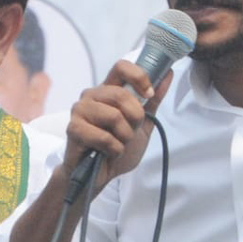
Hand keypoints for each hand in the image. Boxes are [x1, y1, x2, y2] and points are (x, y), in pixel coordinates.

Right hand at [62, 59, 172, 191]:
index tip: (149, 95)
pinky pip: (105, 137)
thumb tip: (169, 73)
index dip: (139, 77)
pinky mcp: (73, 129)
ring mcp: (80, 111)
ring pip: (114, 116)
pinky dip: (115, 149)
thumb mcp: (143, 123)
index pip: (121, 67)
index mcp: (108, 90)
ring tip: (118, 143)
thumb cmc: (118, 146)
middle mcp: (92, 96)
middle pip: (121, 94)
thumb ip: (154, 99)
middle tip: (131, 132)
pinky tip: (109, 152)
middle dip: (135, 118)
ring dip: (125, 136)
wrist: (101, 174)